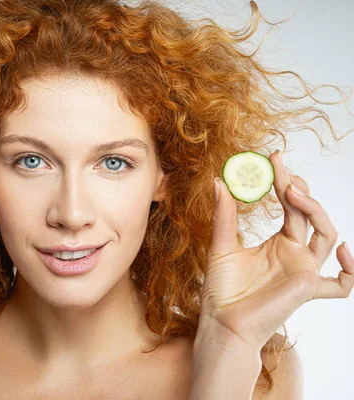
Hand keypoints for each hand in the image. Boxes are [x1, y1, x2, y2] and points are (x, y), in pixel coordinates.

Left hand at [199, 150, 353, 350]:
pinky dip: (351, 269)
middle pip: (309, 214)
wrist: (220, 322)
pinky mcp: (307, 290)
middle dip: (298, 187)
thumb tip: (219, 181)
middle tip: (279, 168)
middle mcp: (296, 254)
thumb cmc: (221, 289)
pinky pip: (341, 284)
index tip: (274, 158)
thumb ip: (224, 215)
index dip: (286, 180)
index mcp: (278, 242)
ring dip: (315, 210)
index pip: (291, 206)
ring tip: (291, 192)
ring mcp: (304, 271)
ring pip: (328, 236)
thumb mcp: (221, 245)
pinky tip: (342, 249)